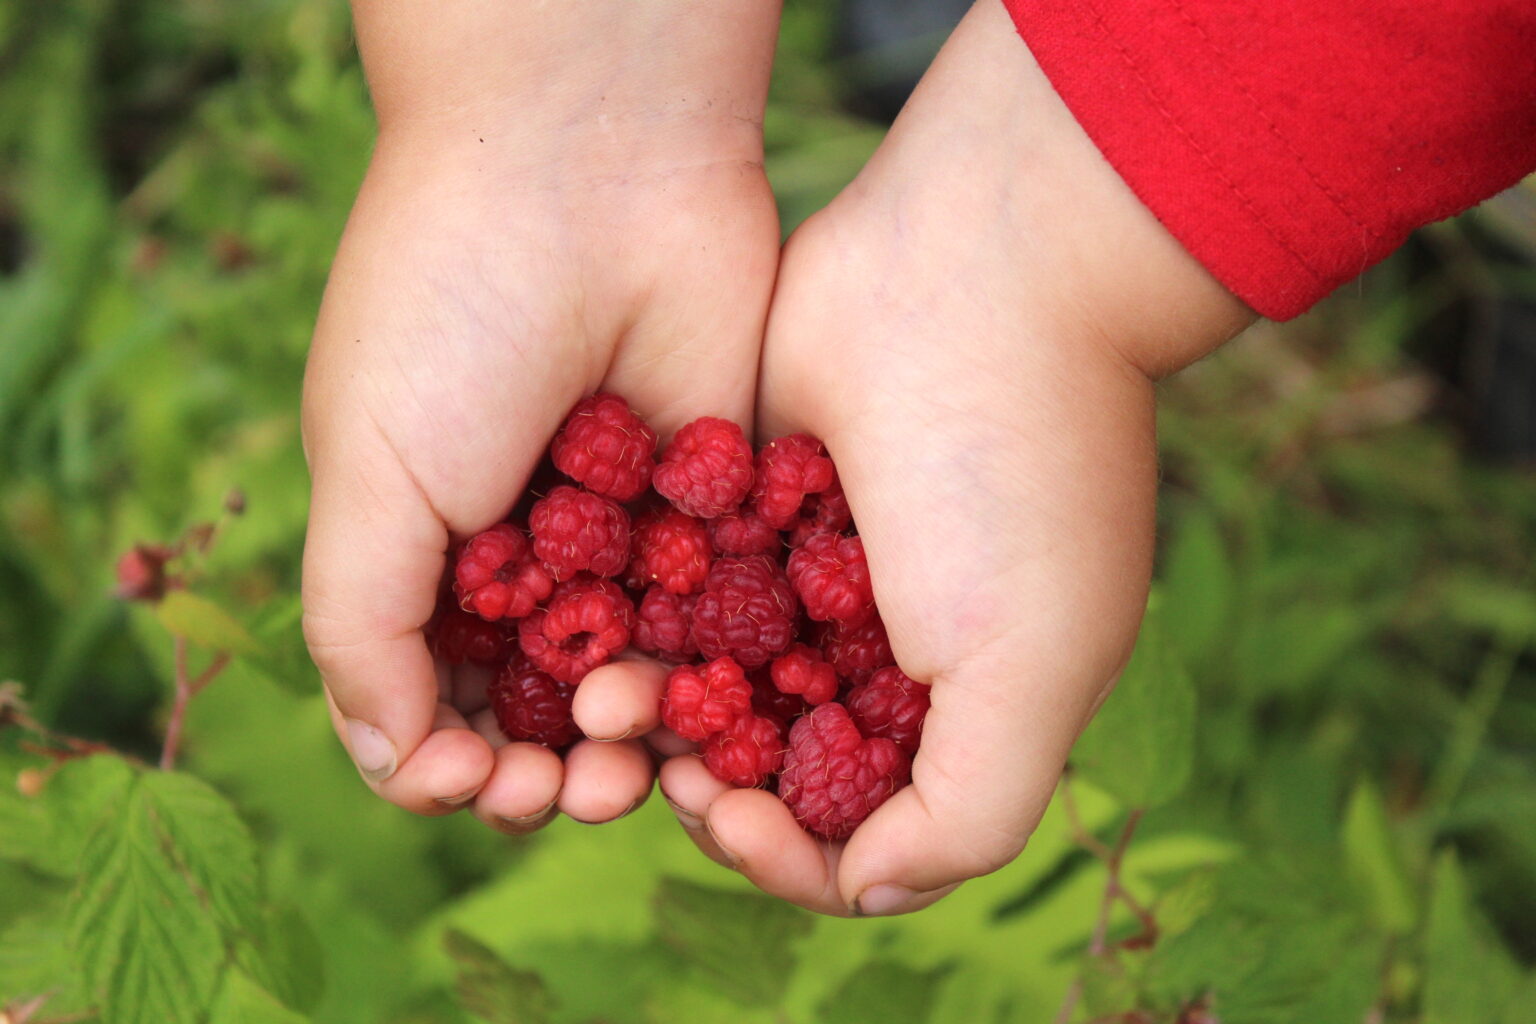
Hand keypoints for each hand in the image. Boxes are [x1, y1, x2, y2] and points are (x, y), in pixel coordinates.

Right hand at [301, 2, 780, 832]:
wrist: (596, 167)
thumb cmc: (452, 313)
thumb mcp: (369, 474)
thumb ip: (362, 626)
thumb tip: (393, 764)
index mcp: (421, 546)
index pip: (432, 700)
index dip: (449, 765)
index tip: (473, 781)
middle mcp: (526, 550)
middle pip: (539, 706)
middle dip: (547, 771)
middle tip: (567, 786)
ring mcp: (626, 532)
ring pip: (635, 680)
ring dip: (630, 742)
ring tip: (633, 762)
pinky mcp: (716, 506)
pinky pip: (718, 617)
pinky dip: (711, 676)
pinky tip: (709, 706)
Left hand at [658, 1, 1252, 912]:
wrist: (974, 267)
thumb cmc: (1014, 478)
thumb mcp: (1033, 667)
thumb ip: (971, 808)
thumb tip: (872, 888)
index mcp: (961, 705)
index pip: (859, 831)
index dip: (789, 854)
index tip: (728, 822)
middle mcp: (883, 649)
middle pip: (770, 763)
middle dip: (702, 782)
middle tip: (642, 763)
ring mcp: (813, 572)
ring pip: (710, 678)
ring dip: (650, 704)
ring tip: (594, 695)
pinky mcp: (749, 499)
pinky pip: (680, 586)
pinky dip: (638, 618)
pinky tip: (587, 627)